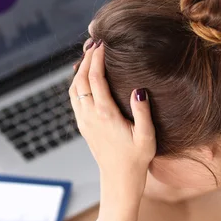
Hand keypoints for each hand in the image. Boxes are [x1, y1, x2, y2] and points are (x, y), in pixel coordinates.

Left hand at [69, 41, 155, 206]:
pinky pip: (74, 98)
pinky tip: (84, 76)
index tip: (102, 44)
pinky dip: (77, 82)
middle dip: (87, 58)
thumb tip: (138, 90)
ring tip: (89, 54)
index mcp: (105, 114)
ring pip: (73, 88)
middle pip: (81, 79)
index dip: (97, 59)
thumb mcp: (147, 137)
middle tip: (95, 42)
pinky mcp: (82, 125)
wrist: (119, 179)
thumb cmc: (136, 158)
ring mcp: (83, 120)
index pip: (95, 79)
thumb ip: (143, 113)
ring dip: (80, 69)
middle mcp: (90, 115)